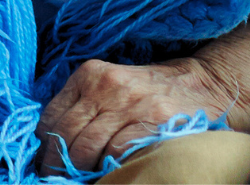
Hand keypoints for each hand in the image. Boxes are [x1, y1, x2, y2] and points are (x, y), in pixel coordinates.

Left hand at [36, 58, 230, 174]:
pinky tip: (107, 174)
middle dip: (58, 163)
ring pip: (87, 146)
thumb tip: (52, 140)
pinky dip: (108, 168)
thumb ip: (84, 104)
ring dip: (79, 170)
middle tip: (56, 179)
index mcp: (89, 75)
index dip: (45, 145)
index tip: (46, 163)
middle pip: (66, 133)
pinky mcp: (152, 121)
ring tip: (79, 181)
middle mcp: (105, 86)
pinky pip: (118, 152)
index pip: (52, 115)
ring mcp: (129, 103)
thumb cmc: (152, 90)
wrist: (205, 84)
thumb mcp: (111, 84)